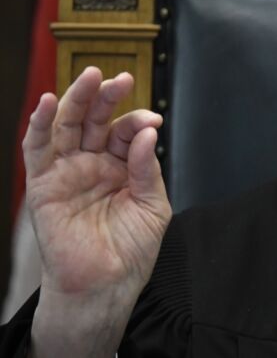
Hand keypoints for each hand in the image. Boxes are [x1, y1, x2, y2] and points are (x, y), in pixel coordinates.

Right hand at [23, 67, 171, 355]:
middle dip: (108, 97)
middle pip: (95, 120)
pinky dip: (40, 124)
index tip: (153, 120)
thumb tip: (147, 133)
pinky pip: (37, 149)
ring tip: (91, 77)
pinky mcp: (44, 184)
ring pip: (67, 126)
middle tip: (122, 78)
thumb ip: (148, 169)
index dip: (138, 122)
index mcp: (122, 166)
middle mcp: (93, 163)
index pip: (127, 132)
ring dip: (76, 99)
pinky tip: (47, 103)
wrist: (107, 284)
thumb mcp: (152, 205)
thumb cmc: (132, 248)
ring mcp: (68, 171)